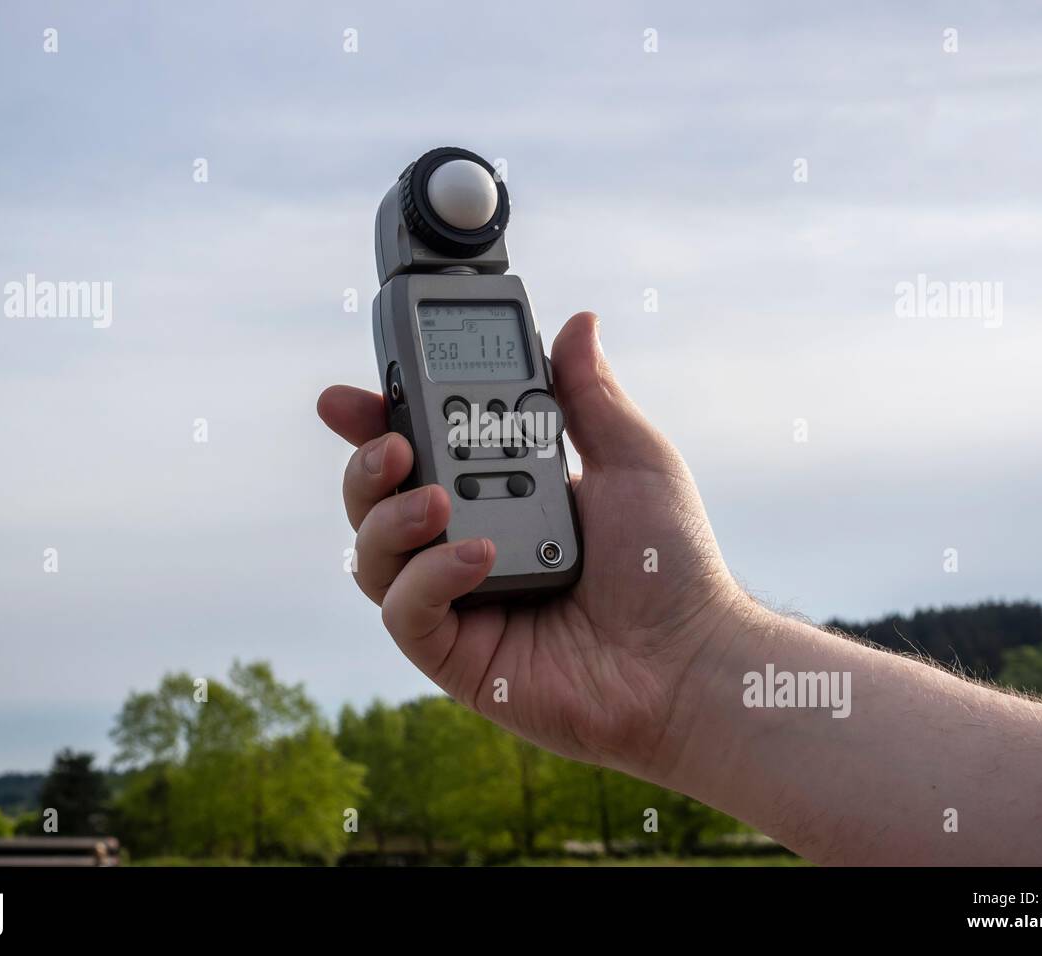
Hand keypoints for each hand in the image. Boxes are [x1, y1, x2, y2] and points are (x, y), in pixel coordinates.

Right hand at [317, 311, 745, 783]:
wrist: (691, 657)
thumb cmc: (670, 566)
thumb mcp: (633, 461)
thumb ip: (590, 395)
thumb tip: (579, 323)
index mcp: (498, 496)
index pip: (418, 451)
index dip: (375, 422)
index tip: (350, 396)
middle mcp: (464, 545)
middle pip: (375, 500)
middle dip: (364, 464)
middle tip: (389, 441)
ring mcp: (457, 602)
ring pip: (371, 555)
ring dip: (389, 517)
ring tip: (436, 499)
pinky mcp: (457, 656)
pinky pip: (405, 613)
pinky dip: (429, 576)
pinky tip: (478, 555)